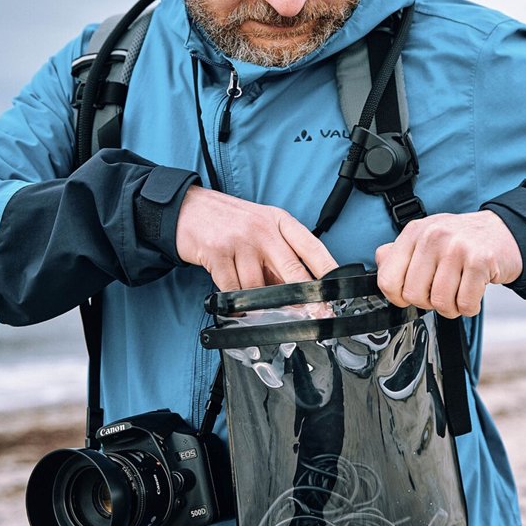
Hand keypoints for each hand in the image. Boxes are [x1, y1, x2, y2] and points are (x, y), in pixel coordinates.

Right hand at [175, 186, 337, 290]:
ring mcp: (240, 241)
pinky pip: (234, 291)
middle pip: (293, 271)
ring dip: (260, 302)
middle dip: (306, 299)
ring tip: (255, 301)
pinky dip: (237, 304)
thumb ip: (280, 254)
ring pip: (260, 287)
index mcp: (280, 221)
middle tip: (314, 316)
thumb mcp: (262, 227)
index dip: (329, 271)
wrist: (188, 209)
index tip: (337, 291)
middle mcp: (263, 229)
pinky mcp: (218, 254)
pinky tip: (237, 304)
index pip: (312, 247)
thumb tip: (300, 292)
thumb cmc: (229, 221)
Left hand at [374, 211, 522, 317]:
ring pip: (440, 302)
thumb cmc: (462, 241)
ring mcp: (457, 247)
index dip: (397, 298)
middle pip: (414, 295)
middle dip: (428, 303)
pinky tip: (473, 292)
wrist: (504, 232)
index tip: (409, 297)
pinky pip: (466, 303)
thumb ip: (399, 252)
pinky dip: (470, 307)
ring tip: (458, 293)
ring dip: (451, 307)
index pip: (388, 279)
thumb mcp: (426, 237)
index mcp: (414, 232)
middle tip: (441, 293)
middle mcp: (433, 236)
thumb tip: (380, 263)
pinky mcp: (480, 261)